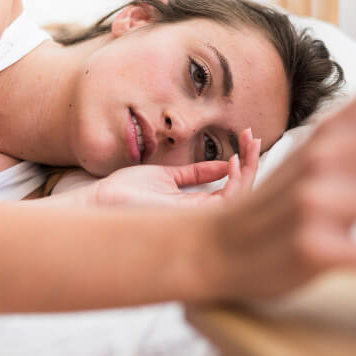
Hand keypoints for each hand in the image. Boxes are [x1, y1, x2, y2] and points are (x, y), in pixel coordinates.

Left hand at [93, 128, 262, 208]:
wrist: (102, 200)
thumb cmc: (126, 192)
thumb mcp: (166, 177)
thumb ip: (194, 174)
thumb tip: (221, 166)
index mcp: (196, 209)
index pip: (233, 190)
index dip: (244, 165)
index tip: (244, 139)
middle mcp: (203, 217)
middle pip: (243, 194)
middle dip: (253, 162)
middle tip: (253, 136)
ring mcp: (200, 220)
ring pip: (242, 198)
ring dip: (251, 167)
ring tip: (249, 142)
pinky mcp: (194, 218)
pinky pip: (230, 203)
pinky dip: (238, 181)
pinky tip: (234, 160)